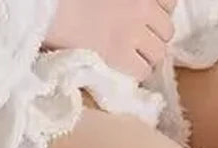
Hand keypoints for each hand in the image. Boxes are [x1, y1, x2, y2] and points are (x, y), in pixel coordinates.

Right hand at [46, 0, 176, 80]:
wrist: (47, 5)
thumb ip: (125, 1)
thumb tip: (139, 9)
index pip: (169, 2)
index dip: (161, 12)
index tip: (150, 17)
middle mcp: (140, 6)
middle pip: (167, 30)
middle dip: (155, 36)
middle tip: (139, 40)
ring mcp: (131, 31)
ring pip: (159, 53)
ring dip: (148, 56)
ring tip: (132, 55)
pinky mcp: (119, 54)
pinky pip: (143, 71)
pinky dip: (136, 71)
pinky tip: (124, 66)